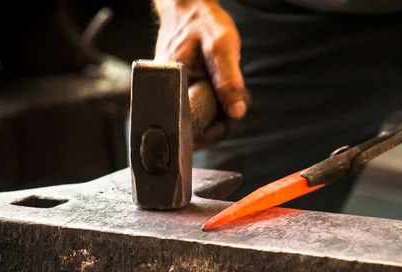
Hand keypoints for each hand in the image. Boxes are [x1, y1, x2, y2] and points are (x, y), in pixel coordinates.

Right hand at [153, 0, 246, 119]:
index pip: (188, 126)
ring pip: (197, 114)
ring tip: (228, 94)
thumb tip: (236, 112)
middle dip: (217, 119)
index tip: (225, 122)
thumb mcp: (222, 48)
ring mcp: (171, 90)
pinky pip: (196, 103)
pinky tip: (218, 88)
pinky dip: (212, 100)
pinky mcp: (178, 88)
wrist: (189, 6)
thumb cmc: (202, 22)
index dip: (210, 130)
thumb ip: (229, 81)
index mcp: (170, 84)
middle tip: (232, 104)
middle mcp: (165, 90)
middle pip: (193, 123)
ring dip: (217, 110)